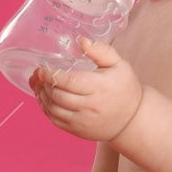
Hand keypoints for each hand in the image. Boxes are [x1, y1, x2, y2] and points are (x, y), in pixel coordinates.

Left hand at [29, 35, 143, 142]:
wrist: (131, 120)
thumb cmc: (124, 88)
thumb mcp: (119, 65)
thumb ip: (101, 51)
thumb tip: (81, 40)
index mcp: (100, 87)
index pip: (70, 82)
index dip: (52, 75)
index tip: (42, 69)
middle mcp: (91, 106)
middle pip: (58, 96)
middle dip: (44, 84)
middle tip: (39, 75)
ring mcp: (83, 121)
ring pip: (54, 109)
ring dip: (42, 96)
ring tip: (40, 84)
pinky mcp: (78, 131)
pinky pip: (55, 120)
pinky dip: (46, 109)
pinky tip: (44, 98)